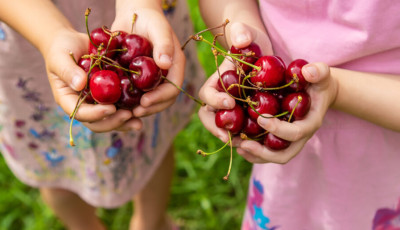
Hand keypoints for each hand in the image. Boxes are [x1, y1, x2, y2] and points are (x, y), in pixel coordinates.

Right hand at [43, 28, 139, 131]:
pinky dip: (132, 110)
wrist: (73, 43)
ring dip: (125, 122)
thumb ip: (68, 70)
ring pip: (111, 119)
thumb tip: (80, 84)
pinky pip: (120, 107)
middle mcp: (84, 105)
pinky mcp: (110, 96)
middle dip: (114, 121)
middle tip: (129, 115)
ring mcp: (97, 103)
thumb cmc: (62, 48)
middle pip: (98, 123)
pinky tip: (145, 109)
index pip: (80, 113)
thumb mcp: (60, 56)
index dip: (96, 114)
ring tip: (138, 121)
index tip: (110, 108)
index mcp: (68, 100)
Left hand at [111, 3, 184, 117]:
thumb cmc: (149, 18)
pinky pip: (134, 94)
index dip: (160, 98)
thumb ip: (164, 44)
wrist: (134, 13)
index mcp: (174, 67)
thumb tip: (166, 64)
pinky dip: (127, 100)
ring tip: (124, 112)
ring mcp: (151, 79)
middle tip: (133, 113)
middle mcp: (165, 76)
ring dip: (138, 108)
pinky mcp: (137, 79)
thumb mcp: (158, 28)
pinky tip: (115, 104)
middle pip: (162, 100)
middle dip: (149, 108)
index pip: (172, 89)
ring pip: (148, 100)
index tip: (145, 102)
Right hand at [198, 22, 271, 144]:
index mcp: (215, 82)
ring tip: (245, 144)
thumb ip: (242, 33)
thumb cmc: (250, 40)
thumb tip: (241, 40)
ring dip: (231, 138)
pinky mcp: (245, 115)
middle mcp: (219, 97)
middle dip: (216, 128)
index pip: (206, 95)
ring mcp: (231, 108)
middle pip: (209, 117)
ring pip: (223, 127)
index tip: (230, 102)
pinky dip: (247, 137)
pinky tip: (259, 142)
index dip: (215, 100)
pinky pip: (242, 130)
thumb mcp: (248, 33)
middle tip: (230, 137)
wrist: (260, 51)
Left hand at [236, 63, 337, 163]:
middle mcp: (301, 137)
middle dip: (263, 152)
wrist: (319, 92)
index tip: (260, 118)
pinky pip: (268, 152)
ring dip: (255, 155)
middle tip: (244, 143)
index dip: (278, 129)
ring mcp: (291, 141)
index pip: (296, 132)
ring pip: (274, 157)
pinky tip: (238, 144)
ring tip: (237, 145)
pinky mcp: (281, 140)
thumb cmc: (318, 81)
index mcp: (310, 123)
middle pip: (284, 154)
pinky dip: (253, 152)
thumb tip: (308, 71)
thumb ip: (318, 71)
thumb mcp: (321, 73)